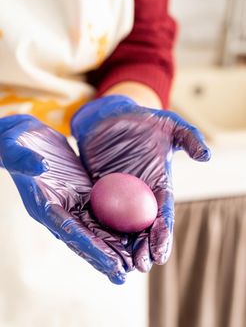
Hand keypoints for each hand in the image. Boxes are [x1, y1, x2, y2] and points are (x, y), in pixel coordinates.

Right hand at [0, 114, 132, 283]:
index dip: (90, 249)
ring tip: (132, 262)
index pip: (69, 231)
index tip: (111, 264)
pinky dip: (114, 224)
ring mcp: (72, 203)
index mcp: (43, 205)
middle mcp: (59, 210)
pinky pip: (101, 211)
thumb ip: (25, 160)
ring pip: (95, 229)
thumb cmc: (16, 143)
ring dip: (113, 245)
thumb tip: (40, 166)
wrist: (27, 137)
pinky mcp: (82, 193)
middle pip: (85, 238)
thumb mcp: (15, 148)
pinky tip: (131, 232)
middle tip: (125, 273)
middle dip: (104, 256)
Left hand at [71, 95, 210, 271]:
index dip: (163, 234)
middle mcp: (139, 195)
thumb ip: (189, 137)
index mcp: (159, 185)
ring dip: (120, 246)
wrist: (110, 116)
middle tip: (139, 267)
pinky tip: (94, 245)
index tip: (161, 253)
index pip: (163, 214)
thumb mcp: (170, 124)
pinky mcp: (97, 191)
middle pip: (142, 226)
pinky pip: (97, 212)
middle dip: (142, 248)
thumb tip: (207, 156)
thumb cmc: (142, 120)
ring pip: (120, 225)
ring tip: (119, 266)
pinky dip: (97, 229)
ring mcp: (118, 195)